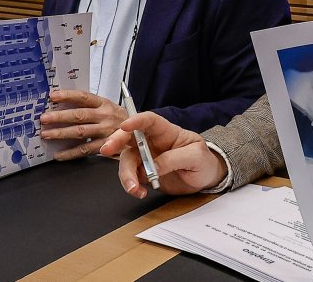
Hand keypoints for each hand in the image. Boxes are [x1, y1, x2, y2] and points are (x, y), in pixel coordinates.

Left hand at [39, 89, 127, 160]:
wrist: (139, 133)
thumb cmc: (119, 119)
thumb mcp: (108, 107)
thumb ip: (90, 105)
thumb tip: (63, 103)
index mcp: (104, 103)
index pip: (84, 97)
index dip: (68, 96)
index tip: (53, 96)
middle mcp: (105, 116)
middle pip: (79, 115)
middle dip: (59, 117)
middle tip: (44, 119)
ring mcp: (105, 131)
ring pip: (80, 132)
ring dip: (61, 133)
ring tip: (46, 135)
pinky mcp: (106, 146)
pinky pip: (85, 150)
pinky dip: (70, 153)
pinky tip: (58, 155)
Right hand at [99, 111, 227, 198]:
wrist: (205, 180)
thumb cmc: (204, 161)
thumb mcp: (195, 157)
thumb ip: (174, 159)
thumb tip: (153, 167)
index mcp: (167, 132)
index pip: (149, 121)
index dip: (136, 120)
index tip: (125, 125)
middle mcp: (152, 142)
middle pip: (129, 137)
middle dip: (116, 142)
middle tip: (107, 150)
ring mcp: (146, 158)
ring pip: (126, 160)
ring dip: (125, 174)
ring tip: (134, 188)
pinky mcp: (144, 173)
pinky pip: (131, 176)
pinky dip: (131, 185)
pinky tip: (139, 192)